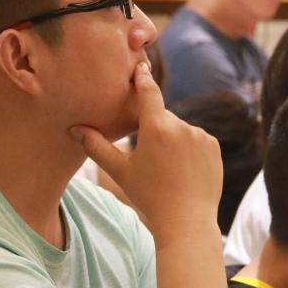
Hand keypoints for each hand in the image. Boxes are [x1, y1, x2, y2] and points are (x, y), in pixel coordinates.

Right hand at [71, 61, 221, 236]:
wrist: (187, 221)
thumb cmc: (149, 196)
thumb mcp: (120, 171)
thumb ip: (97, 147)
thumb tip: (74, 129)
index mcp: (156, 127)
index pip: (148, 92)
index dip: (143, 78)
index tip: (140, 67)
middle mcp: (181, 125)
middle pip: (162, 118)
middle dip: (154, 130)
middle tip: (149, 157)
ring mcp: (200, 135)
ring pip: (179, 130)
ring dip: (172, 141)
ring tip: (167, 170)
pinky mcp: (213, 146)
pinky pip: (196, 141)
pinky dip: (189, 150)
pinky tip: (183, 171)